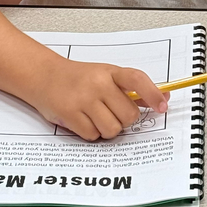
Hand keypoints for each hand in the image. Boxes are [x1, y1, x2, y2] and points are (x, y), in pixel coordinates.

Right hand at [30, 59, 167, 140]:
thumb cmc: (78, 78)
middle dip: (123, 121)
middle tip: (110, 113)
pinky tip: (82, 121)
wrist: (44, 75)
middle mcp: (98, 83)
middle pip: (128, 115)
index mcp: (110, 72)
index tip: (162, 107)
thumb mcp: (106, 76)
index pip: (137, 80)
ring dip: (106, 129)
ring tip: (94, 117)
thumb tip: (162, 98)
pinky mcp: (70, 113)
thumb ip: (132, 89)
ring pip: (112, 129)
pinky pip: (93, 135)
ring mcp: (83, 98)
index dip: (153, 94)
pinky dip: (90, 133)